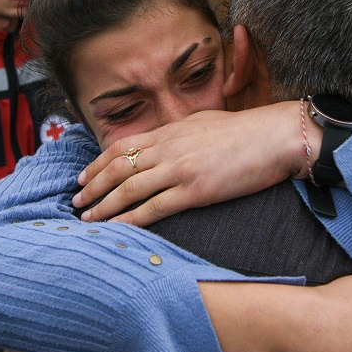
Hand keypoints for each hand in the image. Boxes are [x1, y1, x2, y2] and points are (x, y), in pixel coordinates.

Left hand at [74, 102, 320, 224]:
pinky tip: (118, 229)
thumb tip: (166, 141)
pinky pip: (154, 208)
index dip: (96, 164)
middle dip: (92, 187)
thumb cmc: (246, 130)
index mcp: (169, 131)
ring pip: (129, 189)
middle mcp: (167, 149)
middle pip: (118, 168)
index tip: (82, 177)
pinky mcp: (195, 191)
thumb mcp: (205, 122)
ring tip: (88, 220)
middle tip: (76, 203)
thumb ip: (180, 133)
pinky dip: (132, 219)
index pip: (122, 147)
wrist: (275, 136)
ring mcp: (179, 169)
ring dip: (104, 206)